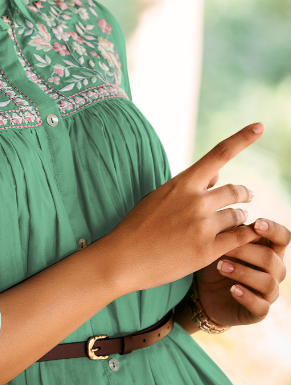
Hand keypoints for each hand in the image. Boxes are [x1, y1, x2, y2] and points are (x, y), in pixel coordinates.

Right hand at [102, 123, 262, 295]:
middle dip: (243, 194)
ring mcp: (203, 226)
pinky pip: (241, 238)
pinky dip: (246, 236)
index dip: (242, 138)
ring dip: (239, 218)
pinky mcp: (208, 250)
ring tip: (235, 221)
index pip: (218, 154)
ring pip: (238, 216)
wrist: (124, 258)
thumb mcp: (159, 197)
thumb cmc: (139, 226)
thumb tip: (217, 175)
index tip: (260, 126)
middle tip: (247, 196)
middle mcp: (196, 201)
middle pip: (235, 191)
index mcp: (183, 183)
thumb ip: (189, 186)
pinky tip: (245, 238)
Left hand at [195, 218, 289, 326]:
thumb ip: (231, 231)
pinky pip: (261, 306)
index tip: (256, 223)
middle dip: (246, 251)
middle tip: (223, 249)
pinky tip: (233, 289)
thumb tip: (231, 213)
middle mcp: (275, 271)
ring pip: (268, 282)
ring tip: (220, 266)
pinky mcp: (259, 311)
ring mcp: (269, 292)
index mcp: (270, 250)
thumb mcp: (221, 244)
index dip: (273, 229)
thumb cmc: (218, 260)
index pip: (283, 237)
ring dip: (244, 272)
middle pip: (271, 258)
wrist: (205, 293)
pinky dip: (247, 297)